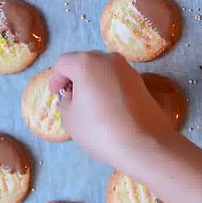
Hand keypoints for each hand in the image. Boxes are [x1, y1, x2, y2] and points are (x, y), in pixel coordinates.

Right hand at [48, 51, 176, 171]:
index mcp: (86, 62)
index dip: (56, 79)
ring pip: (102, 70)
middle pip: (84, 62)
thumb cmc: (100, 130)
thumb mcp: (70, 118)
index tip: (56, 95)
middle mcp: (108, 58)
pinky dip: (109, 89)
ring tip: (90, 105)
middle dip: (75, 78)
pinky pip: (117, 80)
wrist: (145, 144)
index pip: (63, 63)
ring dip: (93, 82)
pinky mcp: (140, 81)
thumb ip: (66, 101)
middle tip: (71, 99)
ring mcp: (127, 68)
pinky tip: (109, 109)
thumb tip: (74, 95)